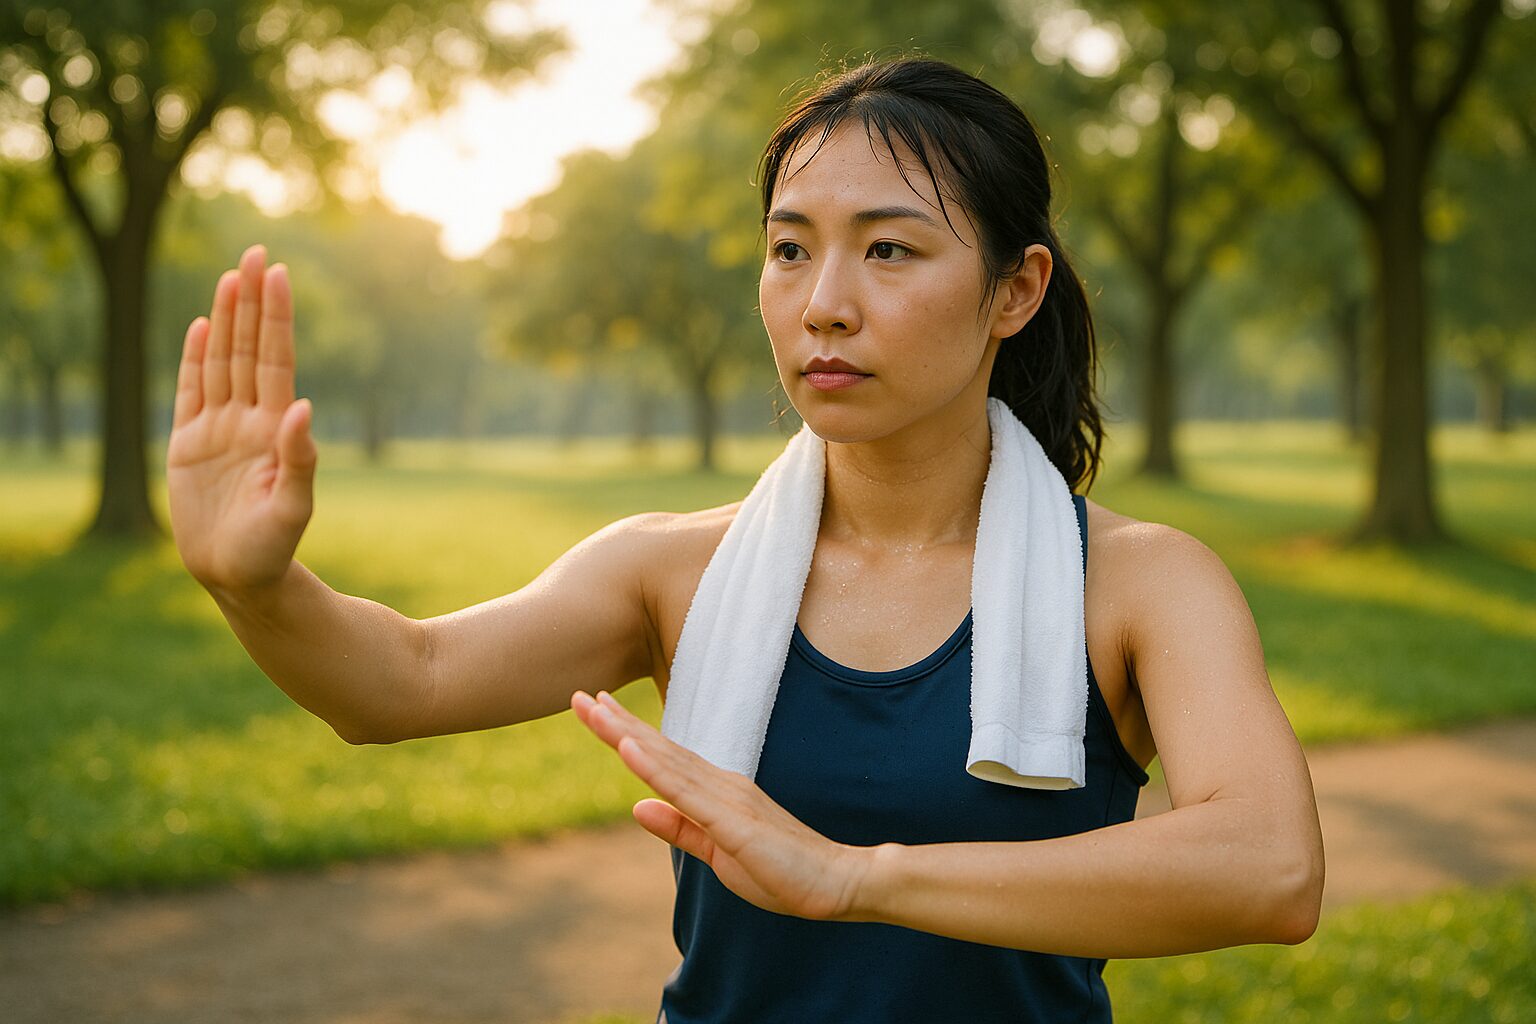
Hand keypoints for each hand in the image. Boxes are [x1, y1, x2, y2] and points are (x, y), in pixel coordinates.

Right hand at [167, 245, 316, 594]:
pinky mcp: (188, 445)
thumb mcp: (294, 507)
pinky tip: (203, 327)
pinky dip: (194, 360)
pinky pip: (190, 393)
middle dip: (253, 303)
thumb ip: (300, 460)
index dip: (277, 318)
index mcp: (276, 430)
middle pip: (249, 349)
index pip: (276, 360)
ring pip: (221, 362)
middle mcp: (249, 421)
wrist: (239, 577)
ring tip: (232, 277)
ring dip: (226, 320)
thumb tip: (302, 407)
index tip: (280, 274)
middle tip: (257, 254)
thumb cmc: (273, 548)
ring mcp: (218, 430)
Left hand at [571, 689, 876, 922]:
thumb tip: (636, 806)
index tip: (596, 709)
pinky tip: (628, 748)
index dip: (627, 733)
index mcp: (715, 792)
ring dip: (627, 734)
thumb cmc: (782, 871)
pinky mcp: (733, 821)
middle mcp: (719, 784)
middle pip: (659, 748)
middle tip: (580, 695)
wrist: (836, 882)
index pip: (663, 758)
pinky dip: (654, 767)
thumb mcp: (717, 853)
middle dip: (616, 722)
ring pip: (667, 760)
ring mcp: (726, 798)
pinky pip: (685, 791)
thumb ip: (679, 828)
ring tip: (594, 709)